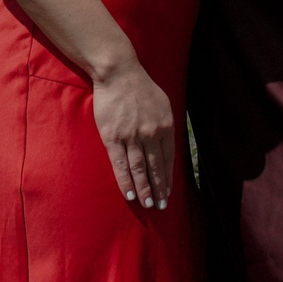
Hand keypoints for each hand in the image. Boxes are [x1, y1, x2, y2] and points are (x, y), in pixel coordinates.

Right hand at [90, 57, 176, 209]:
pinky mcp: (113, 138)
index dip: (168, 178)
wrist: (119, 74)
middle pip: (156, 167)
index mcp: (165, 126)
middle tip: (160, 206)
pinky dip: (126, 181)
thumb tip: (167, 146)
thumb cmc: (142, 88)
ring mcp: (132, 137)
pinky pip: (121, 165)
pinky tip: (130, 194)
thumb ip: (165, 126)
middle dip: (159, 189)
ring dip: (144, 189)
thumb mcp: (163, 104)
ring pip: (139, 169)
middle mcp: (151, 134)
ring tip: (148, 204)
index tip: (169, 193)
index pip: (169, 158)